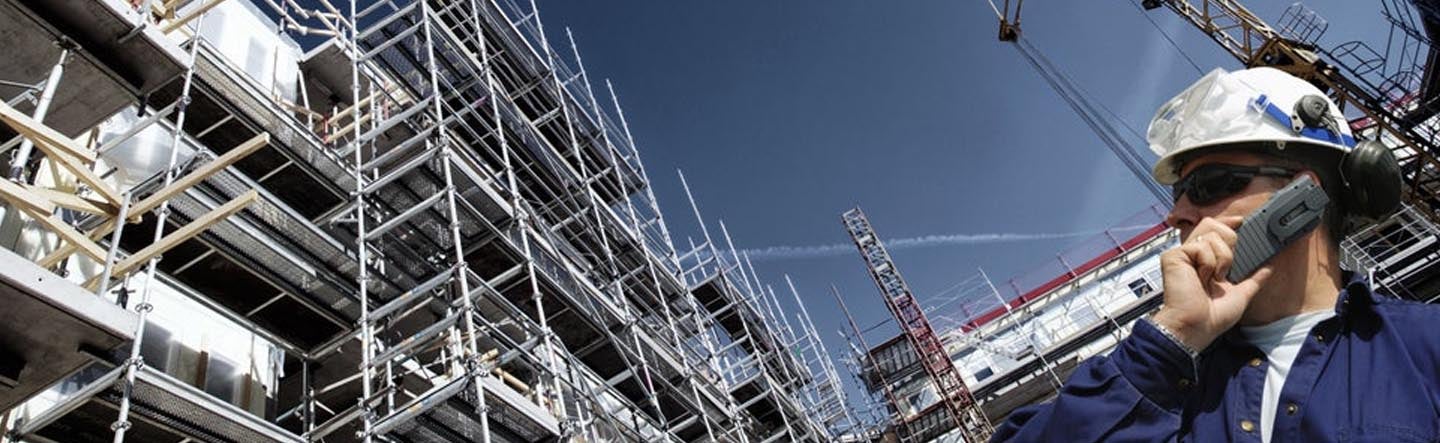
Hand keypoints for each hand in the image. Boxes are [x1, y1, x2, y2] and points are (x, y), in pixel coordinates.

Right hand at [1152, 217, 1272, 351]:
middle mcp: (1194, 256)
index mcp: (1208, 262)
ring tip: (1213, 278)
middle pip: (1212, 224)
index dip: (1228, 223)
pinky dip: (1209, 264)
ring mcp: (1183, 255)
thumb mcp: (1241, 295)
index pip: (1216, 231)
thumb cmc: (1212, 317)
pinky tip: (1202, 278)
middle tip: (1226, 267)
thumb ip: (1254, 279)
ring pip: (1210, 234)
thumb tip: (1268, 268)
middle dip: (1229, 241)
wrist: (1196, 327)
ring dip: (1222, 258)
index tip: (1242, 222)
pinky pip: (1201, 246)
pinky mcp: (1174, 257)